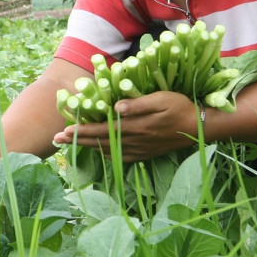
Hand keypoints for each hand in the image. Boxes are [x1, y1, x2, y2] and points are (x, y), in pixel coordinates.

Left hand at [55, 91, 200, 160]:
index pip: (102, 130)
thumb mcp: (161, 99)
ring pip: (108, 151)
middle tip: (57, 140)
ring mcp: (139, 150)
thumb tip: (115, 108)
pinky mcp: (144, 154)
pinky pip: (120, 157)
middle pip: (100, 142)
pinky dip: (106, 155)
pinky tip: (98, 152)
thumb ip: (138, 104)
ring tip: (71, 145)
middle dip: (78, 141)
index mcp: (135, 126)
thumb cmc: (180, 107)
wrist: (199, 129)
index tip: (65, 131)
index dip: (83, 131)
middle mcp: (134, 141)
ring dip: (88, 148)